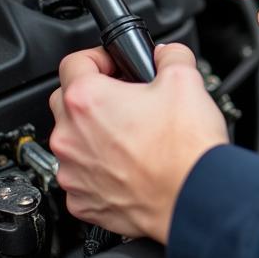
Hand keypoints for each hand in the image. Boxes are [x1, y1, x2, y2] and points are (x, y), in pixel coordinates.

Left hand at [49, 44, 227, 243]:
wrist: (192, 197)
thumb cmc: (185, 148)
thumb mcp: (186, 80)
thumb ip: (170, 56)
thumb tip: (167, 55)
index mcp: (87, 100)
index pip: (74, 62)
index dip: (100, 58)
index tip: (115, 66)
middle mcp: (70, 136)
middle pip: (66, 101)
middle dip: (93, 96)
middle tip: (126, 99)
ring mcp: (72, 172)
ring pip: (73, 142)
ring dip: (94, 135)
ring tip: (133, 137)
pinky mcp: (82, 202)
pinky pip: (81, 178)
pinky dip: (99, 171)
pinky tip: (129, 167)